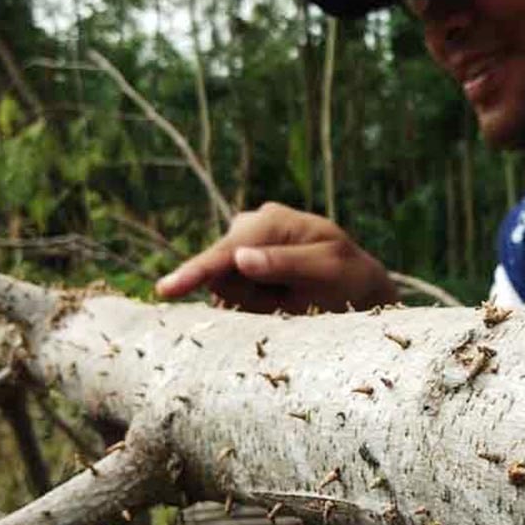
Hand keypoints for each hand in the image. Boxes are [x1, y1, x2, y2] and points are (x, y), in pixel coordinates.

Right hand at [154, 202, 398, 313]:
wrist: (358, 290)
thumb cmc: (349, 277)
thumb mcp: (327, 270)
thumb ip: (285, 263)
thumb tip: (240, 258)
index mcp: (272, 219)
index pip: (228, 250)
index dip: (197, 271)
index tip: (167, 290)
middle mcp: (250, 227)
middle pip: (221, 273)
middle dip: (249, 296)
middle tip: (291, 299)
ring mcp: (243, 248)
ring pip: (224, 288)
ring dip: (254, 302)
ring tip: (290, 297)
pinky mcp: (240, 270)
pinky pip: (230, 298)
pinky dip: (253, 306)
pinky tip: (281, 299)